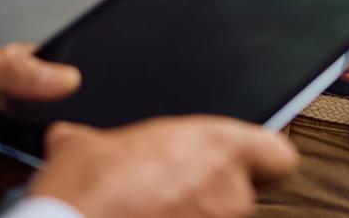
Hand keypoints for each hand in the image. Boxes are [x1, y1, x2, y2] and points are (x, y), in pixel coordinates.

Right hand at [30, 116, 297, 217]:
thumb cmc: (85, 194)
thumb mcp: (83, 147)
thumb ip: (92, 138)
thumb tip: (70, 139)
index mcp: (217, 147)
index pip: (279, 155)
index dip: (264, 160)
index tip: (245, 163)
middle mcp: (229, 192)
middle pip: (247, 194)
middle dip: (216, 196)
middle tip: (179, 194)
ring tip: (152, 213)